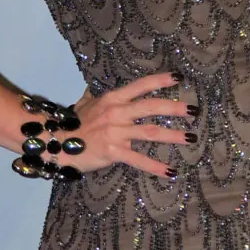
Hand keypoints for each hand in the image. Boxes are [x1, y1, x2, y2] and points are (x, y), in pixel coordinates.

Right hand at [66, 72, 195, 179]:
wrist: (56, 143)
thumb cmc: (72, 124)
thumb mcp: (84, 104)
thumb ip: (93, 96)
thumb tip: (92, 89)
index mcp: (113, 99)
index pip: (141, 86)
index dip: (160, 81)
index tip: (179, 79)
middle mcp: (117, 113)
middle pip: (152, 107)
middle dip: (175, 108)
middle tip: (194, 110)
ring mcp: (116, 132)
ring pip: (151, 132)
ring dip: (173, 135)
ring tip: (190, 138)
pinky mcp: (113, 152)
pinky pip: (138, 160)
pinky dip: (156, 166)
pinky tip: (171, 171)